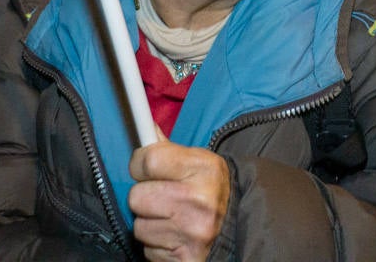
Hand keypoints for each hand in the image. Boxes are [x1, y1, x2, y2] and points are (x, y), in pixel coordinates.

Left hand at [129, 127, 229, 261]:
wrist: (239, 228)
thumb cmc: (212, 190)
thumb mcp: (199, 162)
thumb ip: (167, 148)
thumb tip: (141, 126)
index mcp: (204, 169)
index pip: (148, 160)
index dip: (139, 164)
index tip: (144, 168)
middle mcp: (198, 202)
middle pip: (136, 197)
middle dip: (144, 197)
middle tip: (161, 197)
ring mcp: (192, 234)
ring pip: (139, 227)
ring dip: (150, 224)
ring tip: (170, 219)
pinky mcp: (185, 259)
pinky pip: (148, 251)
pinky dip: (157, 245)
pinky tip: (174, 236)